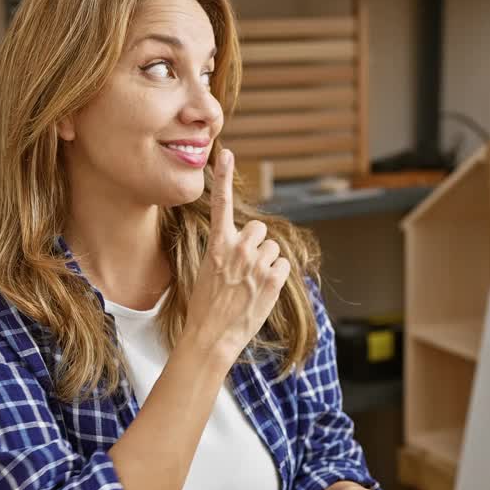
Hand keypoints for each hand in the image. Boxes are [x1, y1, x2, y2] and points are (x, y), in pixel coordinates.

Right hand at [184, 149, 291, 366]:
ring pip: (272, 249)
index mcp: (217, 245)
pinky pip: (283, 266)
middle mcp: (238, 249)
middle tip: (244, 268)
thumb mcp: (208, 271)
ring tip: (250, 285)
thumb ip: (227, 251)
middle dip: (256, 244)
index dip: (222, 176)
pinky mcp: (272, 280)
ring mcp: (256, 264)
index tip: (224, 153)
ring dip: (266, 263)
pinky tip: (261, 292)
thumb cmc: (206, 306)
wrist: (211, 336)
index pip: (220, 204)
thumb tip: (248, 241)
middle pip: (259, 229)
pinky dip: (276, 278)